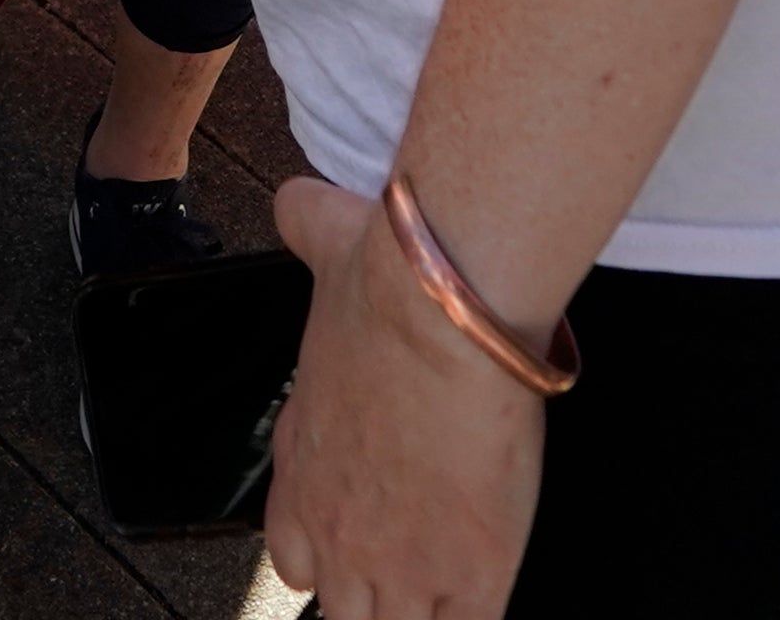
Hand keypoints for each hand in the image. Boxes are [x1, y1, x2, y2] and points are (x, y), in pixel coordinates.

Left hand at [266, 177, 549, 619]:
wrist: (438, 303)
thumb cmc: (385, 278)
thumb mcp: (324, 249)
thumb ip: (306, 230)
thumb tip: (302, 201)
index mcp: (303, 470)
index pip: (293, 557)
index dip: (328, 552)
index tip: (358, 532)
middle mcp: (338, 532)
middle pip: (343, 610)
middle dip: (373, 596)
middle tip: (411, 565)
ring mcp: (400, 567)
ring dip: (421, 609)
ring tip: (447, 581)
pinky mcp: (468, 578)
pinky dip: (472, 615)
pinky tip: (486, 591)